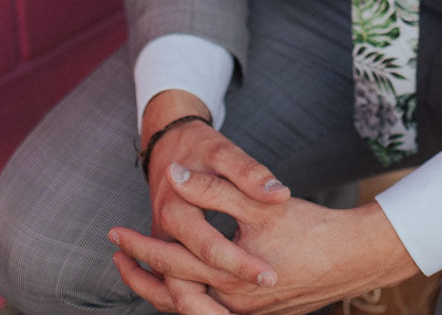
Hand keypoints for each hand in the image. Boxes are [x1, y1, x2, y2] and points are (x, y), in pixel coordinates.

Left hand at [111, 178, 417, 314]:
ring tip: (140, 274)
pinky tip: (185, 285)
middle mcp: (232, 305)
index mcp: (228, 277)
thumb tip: (175, 175)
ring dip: (162, 291)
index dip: (139, 247)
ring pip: (190, 310)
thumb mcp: (258, 202)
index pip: (169, 263)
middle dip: (141, 276)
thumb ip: (213, 188)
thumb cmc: (309, 228)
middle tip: (116, 257)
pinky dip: (189, 300)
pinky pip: (211, 313)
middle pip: (172, 296)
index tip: (116, 234)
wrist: (353, 257)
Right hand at [123, 90, 290, 311]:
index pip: (210, 248)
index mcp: (175, 210)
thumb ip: (250, 173)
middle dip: (223, 301)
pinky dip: (196, 301)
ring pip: (177, 292)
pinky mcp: (168, 250)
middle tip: (263, 298)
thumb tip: (278, 193)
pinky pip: (177, 284)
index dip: (241, 264)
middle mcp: (164, 234)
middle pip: (187, 282)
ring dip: (204, 310)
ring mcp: (163, 245)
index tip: (271, 276)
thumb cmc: (200, 148)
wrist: (168, 144)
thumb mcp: (224, 152)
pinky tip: (224, 310)